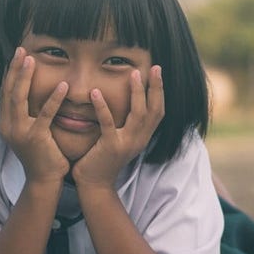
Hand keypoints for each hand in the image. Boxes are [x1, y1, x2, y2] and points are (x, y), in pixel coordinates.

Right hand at [0, 47, 69, 184]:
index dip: (10, 73)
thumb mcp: (30, 131)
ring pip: (19, 98)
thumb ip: (28, 114)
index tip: (17, 55)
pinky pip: (45, 114)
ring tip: (32, 59)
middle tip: (22, 49)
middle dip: (15, 68)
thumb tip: (33, 95)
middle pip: (8, 90)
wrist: (44, 180)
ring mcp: (19, 132)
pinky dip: (53, 99)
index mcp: (6, 122)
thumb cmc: (42, 154)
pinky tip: (62, 86)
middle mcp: (8, 125)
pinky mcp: (35, 138)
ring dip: (25, 76)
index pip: (5, 92)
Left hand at [71, 65, 164, 190]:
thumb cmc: (102, 159)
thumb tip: (127, 104)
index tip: (158, 73)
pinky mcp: (111, 147)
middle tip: (155, 68)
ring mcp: (127, 144)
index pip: (158, 112)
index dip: (160, 92)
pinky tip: (96, 93)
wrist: (94, 185)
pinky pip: (108, 123)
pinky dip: (102, 106)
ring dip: (137, 92)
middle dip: (156, 87)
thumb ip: (125, 125)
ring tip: (133, 74)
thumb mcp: (120, 140)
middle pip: (155, 110)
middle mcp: (139, 140)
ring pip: (138, 114)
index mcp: (142, 137)